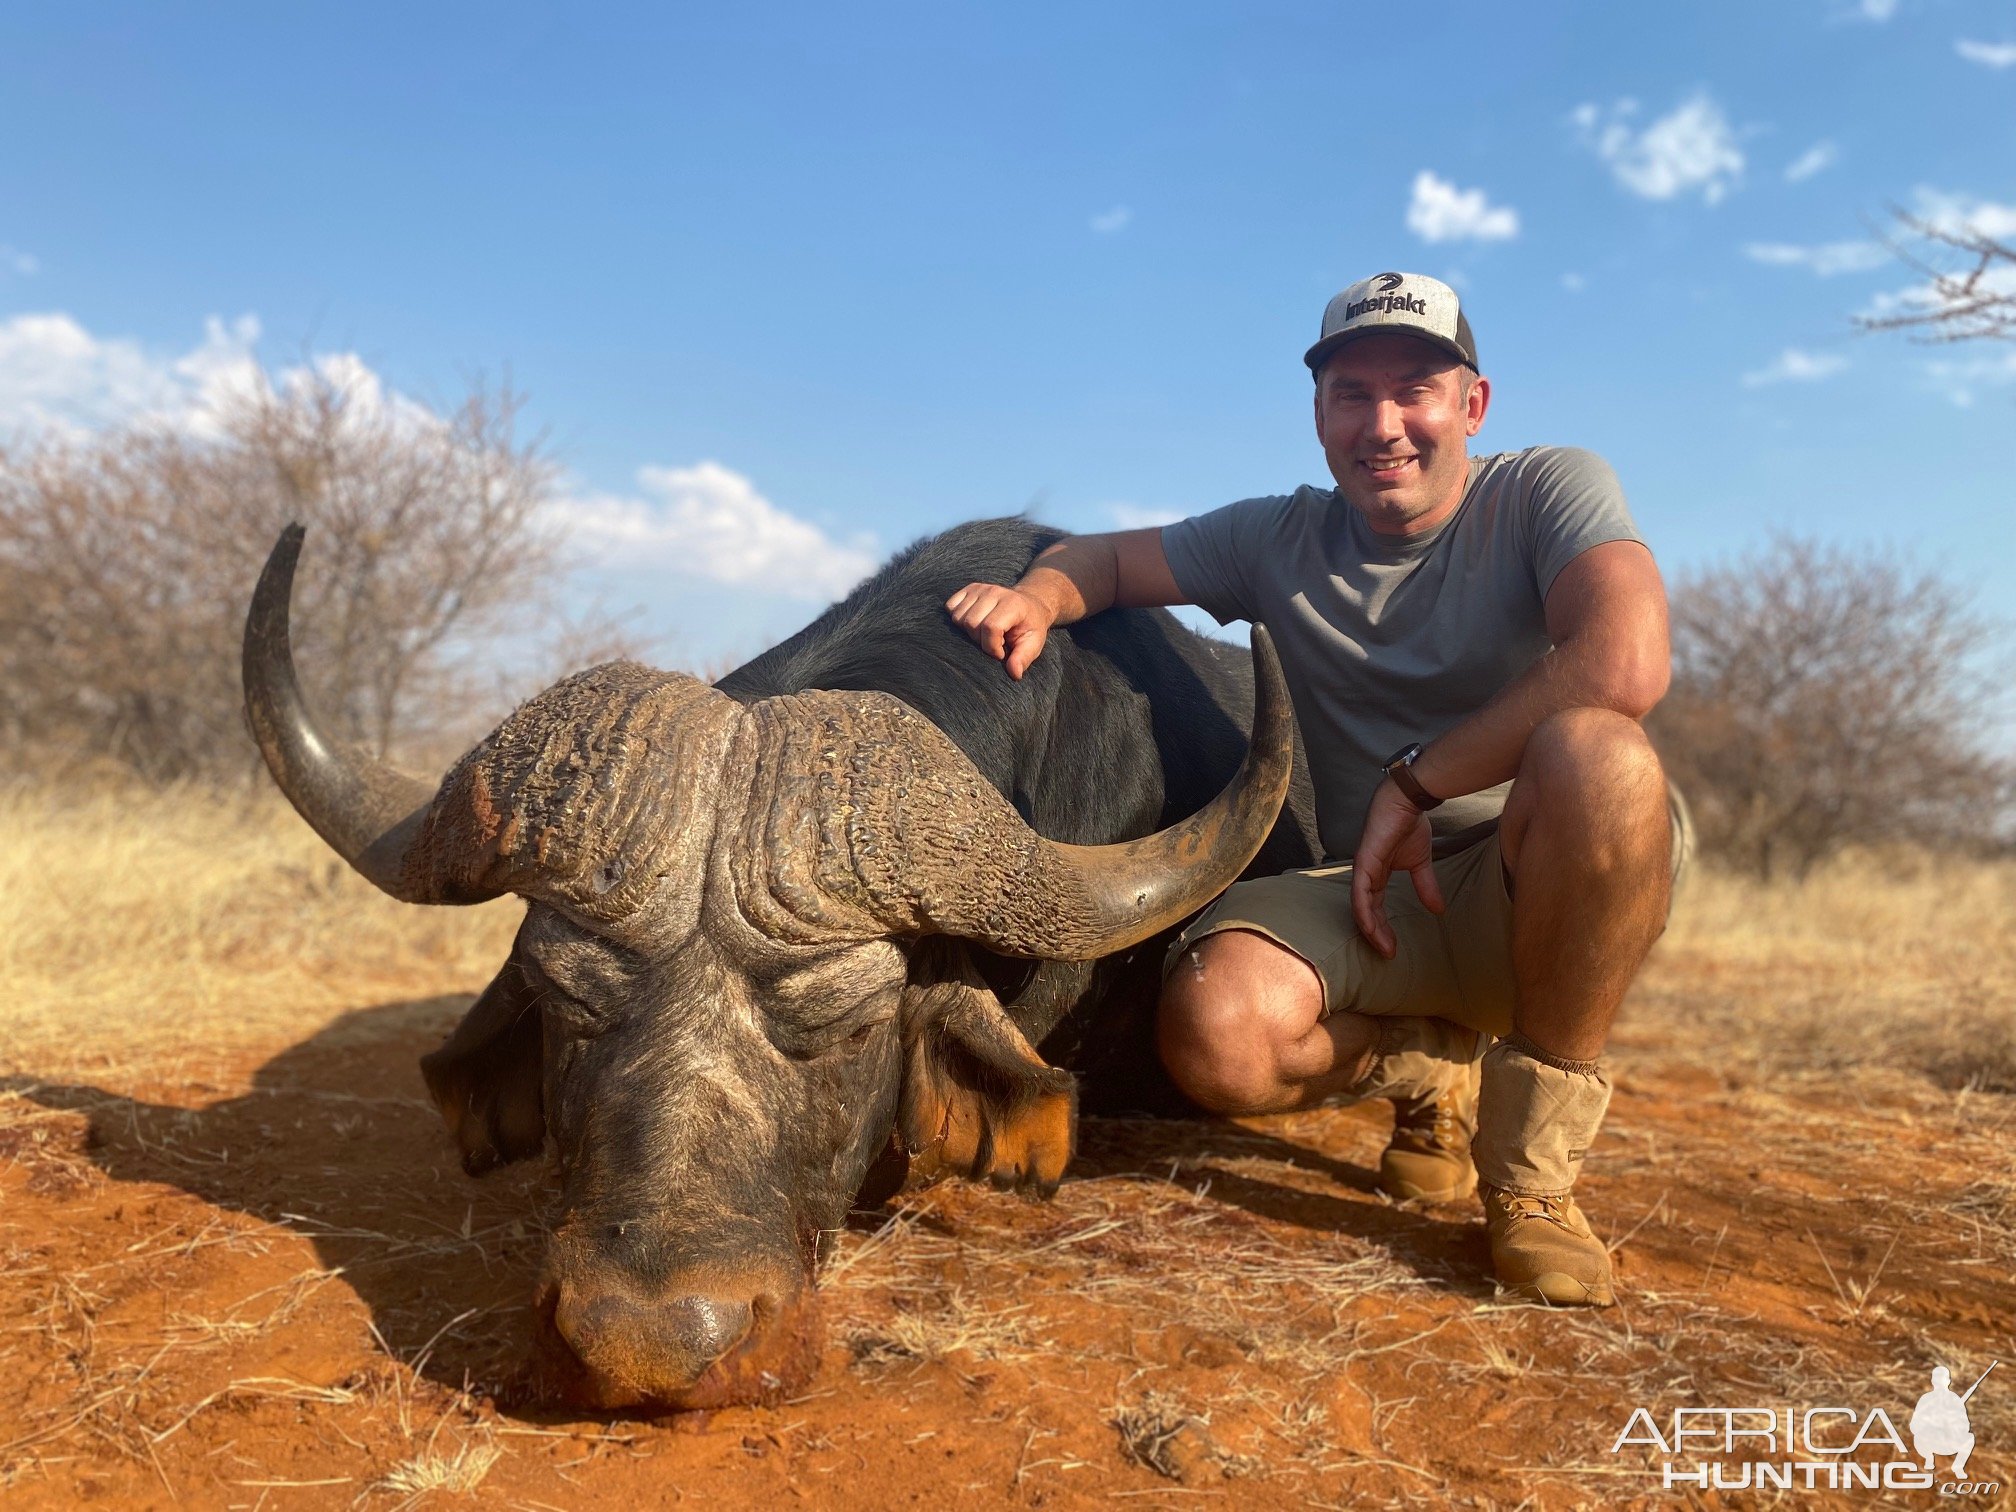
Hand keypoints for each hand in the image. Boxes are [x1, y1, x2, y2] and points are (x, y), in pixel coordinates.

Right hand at [945, 582, 1054, 678]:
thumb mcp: (1034, 644)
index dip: (992, 647)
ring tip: (984, 633)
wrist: (1029, 604)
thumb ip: (1023, 658)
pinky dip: (957, 618)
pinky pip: (950, 606)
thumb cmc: (1029, 627)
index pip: (990, 627)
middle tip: (994, 642)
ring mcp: (980, 589)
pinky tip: (973, 623)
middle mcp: (994, 592)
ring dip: (968, 631)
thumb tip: (1014, 673)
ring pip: (958, 617)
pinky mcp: (969, 589)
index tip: (1001, 653)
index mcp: (1013, 604)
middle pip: (971, 623)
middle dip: (980, 641)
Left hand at [1351, 778, 1445, 958]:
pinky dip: (1364, 911)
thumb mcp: (1420, 862)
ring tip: (1383, 946)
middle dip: (1376, 934)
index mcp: (1377, 874)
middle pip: (1365, 911)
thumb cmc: (1410, 825)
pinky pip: (1360, 892)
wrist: (1408, 801)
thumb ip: (1425, 885)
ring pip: (1360, 906)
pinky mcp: (1364, 862)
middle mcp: (1366, 874)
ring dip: (1371, 929)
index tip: (1393, 947)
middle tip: (1388, 953)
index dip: (1382, 927)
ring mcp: (1363, 868)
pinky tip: (1371, 927)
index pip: (1374, 906)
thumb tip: (1438, 910)